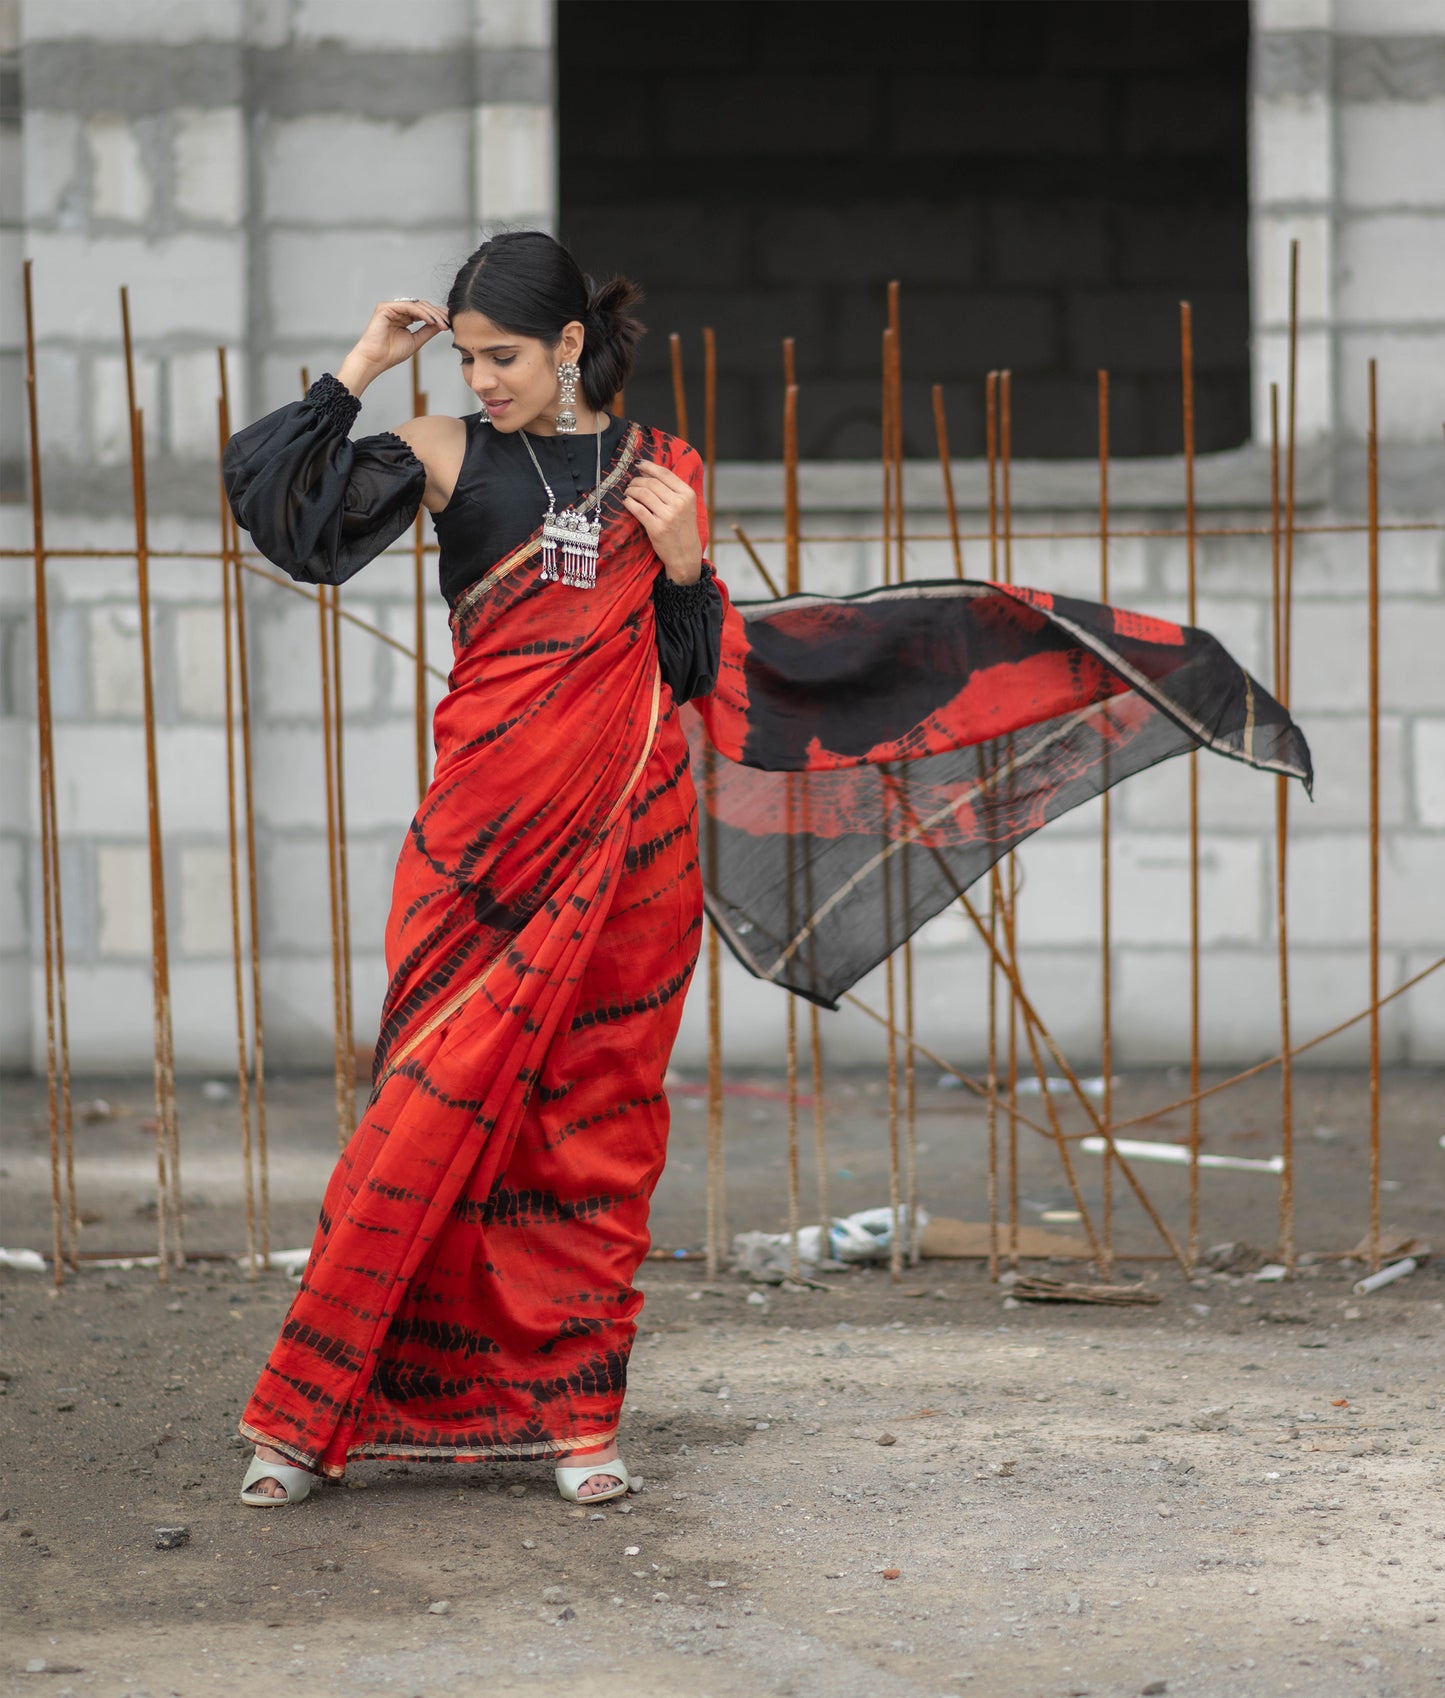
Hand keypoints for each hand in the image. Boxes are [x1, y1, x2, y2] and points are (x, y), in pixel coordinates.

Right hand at [336, 299, 449, 397]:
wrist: (375, 360)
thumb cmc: (391, 353)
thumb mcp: (416, 341)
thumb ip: (428, 330)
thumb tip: (443, 324)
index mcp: (404, 317)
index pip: (424, 312)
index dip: (438, 316)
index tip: (450, 324)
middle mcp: (398, 310)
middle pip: (422, 306)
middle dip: (437, 314)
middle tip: (449, 323)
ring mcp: (391, 307)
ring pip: (417, 305)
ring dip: (432, 314)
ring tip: (442, 324)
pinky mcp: (386, 307)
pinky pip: (408, 306)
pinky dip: (421, 313)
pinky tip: (431, 321)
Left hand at [622, 462, 702, 581]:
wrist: (685, 556)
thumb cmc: (683, 529)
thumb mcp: (686, 506)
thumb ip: (672, 490)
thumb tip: (648, 471)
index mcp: (688, 494)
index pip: (665, 474)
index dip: (648, 466)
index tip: (638, 464)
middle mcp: (679, 503)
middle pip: (651, 482)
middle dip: (637, 480)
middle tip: (630, 483)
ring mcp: (668, 516)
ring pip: (643, 493)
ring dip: (631, 490)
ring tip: (628, 492)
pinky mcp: (657, 528)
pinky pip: (638, 509)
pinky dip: (629, 503)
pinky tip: (627, 502)